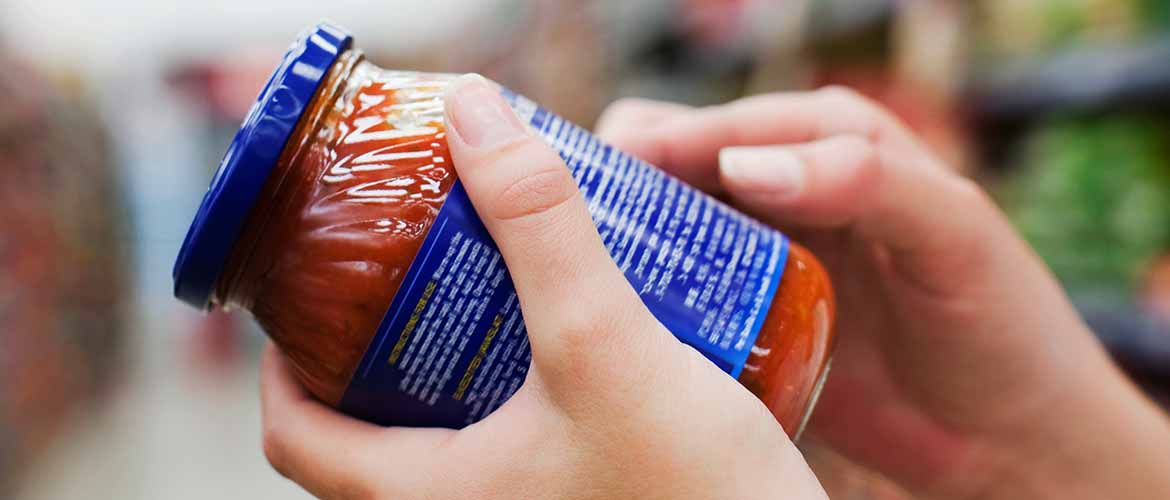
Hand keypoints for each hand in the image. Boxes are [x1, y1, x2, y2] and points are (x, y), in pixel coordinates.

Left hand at [258, 75, 827, 499]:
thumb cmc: (696, 496)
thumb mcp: (603, 342)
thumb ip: (541, 226)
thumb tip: (479, 119)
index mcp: (429, 496)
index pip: (294, 437)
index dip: (281, 362)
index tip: (307, 298)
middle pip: (372, 425)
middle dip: (380, 339)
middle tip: (410, 267)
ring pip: (450, 432)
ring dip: (457, 353)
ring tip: (494, 281)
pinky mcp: (579, 496)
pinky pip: (515, 441)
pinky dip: (519, 381)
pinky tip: (569, 332)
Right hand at [595, 89, 1169, 498]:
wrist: (1009, 434)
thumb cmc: (1000, 321)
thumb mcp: (951, 233)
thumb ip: (865, 180)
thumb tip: (748, 163)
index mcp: (829, 143)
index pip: (726, 125)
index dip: (663, 142)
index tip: (604, 171)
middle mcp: (783, 191)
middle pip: (675, 167)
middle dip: (622, 187)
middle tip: (573, 226)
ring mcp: (758, 258)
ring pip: (663, 231)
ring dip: (622, 244)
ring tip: (574, 273)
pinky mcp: (744, 321)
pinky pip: (675, 298)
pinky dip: (641, 301)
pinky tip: (610, 319)